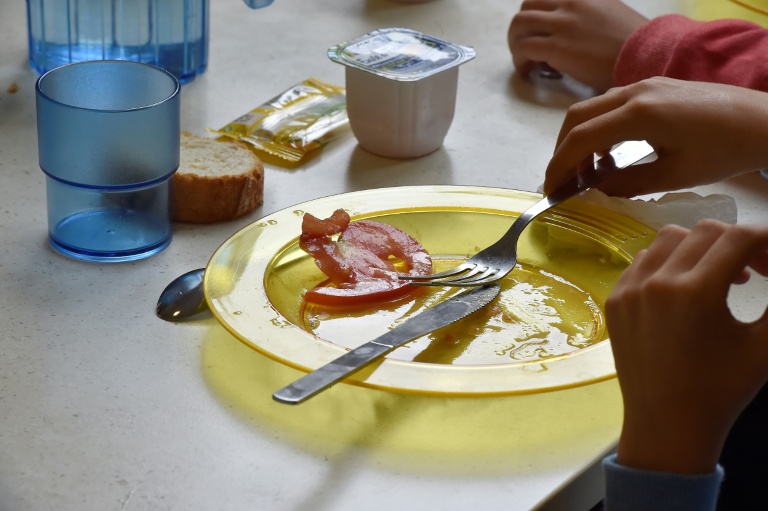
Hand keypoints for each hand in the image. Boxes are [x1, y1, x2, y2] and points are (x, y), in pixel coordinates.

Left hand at [508, 0, 645, 90]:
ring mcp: (563, 23)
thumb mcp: (610, 14)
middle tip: (525, 49)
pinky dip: (520, 61)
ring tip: (525, 61)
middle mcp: (570, 2)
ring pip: (519, 25)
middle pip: (526, 7)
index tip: (537, 32)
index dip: (535, 14)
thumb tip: (570, 32)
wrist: (648, 56)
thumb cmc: (635, 44)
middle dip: (520, 29)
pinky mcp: (557, 46)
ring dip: (515, 44)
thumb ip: (587, 15)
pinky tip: (528, 72)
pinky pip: (524, 48)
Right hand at [544, 77, 767, 195]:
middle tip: (562, 180)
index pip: (582, 137)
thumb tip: (596, 188)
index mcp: (639, 115)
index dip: (560, 165)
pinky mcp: (654, 86)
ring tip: (584, 171)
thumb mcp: (674, 176)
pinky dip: (598, 127)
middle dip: (562, 150)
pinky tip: (609, 153)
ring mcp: (644, 85)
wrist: (762, 122)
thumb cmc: (723, 153)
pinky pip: (610, 104)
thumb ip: (627, 184)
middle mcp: (635, 92)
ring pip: (592, 108)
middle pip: (577, 116)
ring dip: (579, 137)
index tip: (551, 190)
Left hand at [606, 220, 767, 473]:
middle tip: (756, 269)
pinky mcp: (614, 300)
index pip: (739, 238)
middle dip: (738, 243)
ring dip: (701, 248)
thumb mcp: (764, 346)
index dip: (767, 241)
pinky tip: (686, 287)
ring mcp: (629, 289)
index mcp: (696, 292)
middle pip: (706, 232)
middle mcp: (656, 282)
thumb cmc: (722, 389)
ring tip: (721, 277)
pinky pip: (643, 261)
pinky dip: (669, 263)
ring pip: (670, 239)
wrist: (666, 424)